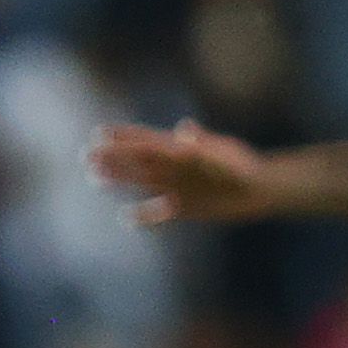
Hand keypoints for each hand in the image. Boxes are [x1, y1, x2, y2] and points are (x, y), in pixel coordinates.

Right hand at [89, 118, 275, 226]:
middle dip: (112, 158)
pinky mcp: (185, 208)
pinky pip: (159, 213)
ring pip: (141, 183)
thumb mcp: (223, 154)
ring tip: (94, 177)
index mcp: (180, 150)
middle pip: (137, 162)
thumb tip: (184, 130)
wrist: (261, 190)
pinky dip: (144, 216)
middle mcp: (174, 167)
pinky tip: (126, 218)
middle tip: (86, 156)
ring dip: (119, 180)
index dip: (124, 136)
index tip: (99, 133)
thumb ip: (202, 145)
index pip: (146, 141)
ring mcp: (177, 187)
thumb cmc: (243, 167)